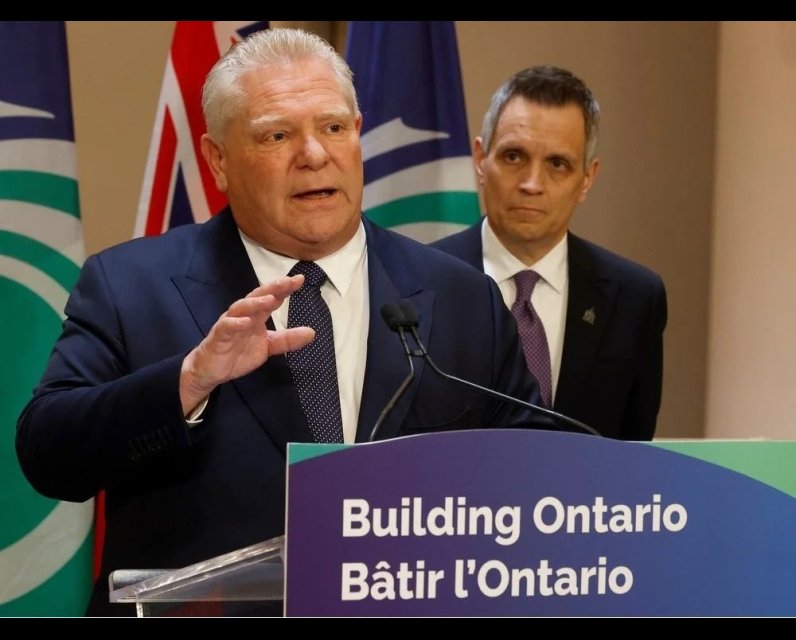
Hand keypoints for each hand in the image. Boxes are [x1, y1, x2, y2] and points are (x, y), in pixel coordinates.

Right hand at [179, 274, 313, 413]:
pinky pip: (226, 327)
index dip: (284, 288)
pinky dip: (235, 323)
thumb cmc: (238, 352)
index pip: (272, 298)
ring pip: (241, 308)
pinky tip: (246, 321)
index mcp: (257, 316)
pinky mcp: (218, 336)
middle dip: (272, 288)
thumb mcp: (268, 347)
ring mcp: (230, 324)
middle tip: (288, 281)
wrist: (212, 370)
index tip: (300, 279)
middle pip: (257, 297)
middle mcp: (243, 315)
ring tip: (270, 299)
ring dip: (255, 303)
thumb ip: (287, 340)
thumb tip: (312, 332)